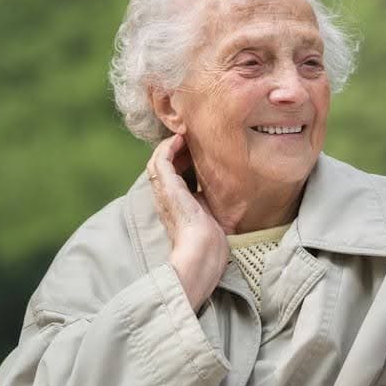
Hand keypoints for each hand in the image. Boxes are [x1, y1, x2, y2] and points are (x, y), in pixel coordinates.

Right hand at [147, 133, 227, 308]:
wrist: (202, 251)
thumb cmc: (211, 240)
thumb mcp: (212, 214)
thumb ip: (212, 201)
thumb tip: (227, 190)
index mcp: (175, 205)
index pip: (172, 177)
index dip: (181, 161)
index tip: (196, 150)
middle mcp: (165, 198)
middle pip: (163, 166)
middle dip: (176, 150)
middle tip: (191, 138)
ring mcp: (163, 192)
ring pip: (158, 160)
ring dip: (170, 145)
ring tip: (185, 134)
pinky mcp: (166, 186)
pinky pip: (160, 159)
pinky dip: (168, 146)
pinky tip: (181, 138)